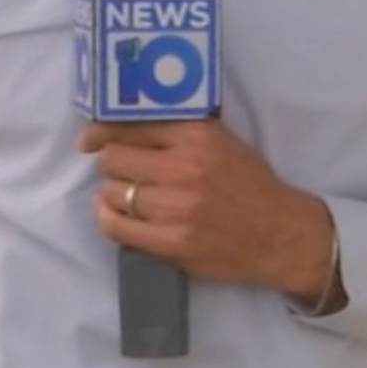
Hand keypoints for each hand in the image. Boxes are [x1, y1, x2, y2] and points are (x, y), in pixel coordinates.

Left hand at [79, 121, 336, 304]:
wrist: (278, 234)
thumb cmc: (248, 184)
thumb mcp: (221, 141)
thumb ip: (179, 130)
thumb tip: (124, 125)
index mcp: (197, 136)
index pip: (130, 126)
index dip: (100, 132)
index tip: (88, 140)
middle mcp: (185, 168)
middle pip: (114, 159)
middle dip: (110, 163)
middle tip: (120, 171)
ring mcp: (178, 208)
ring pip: (112, 192)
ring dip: (111, 193)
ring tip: (125, 194)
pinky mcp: (173, 242)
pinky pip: (117, 227)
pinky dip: (109, 218)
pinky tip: (115, 214)